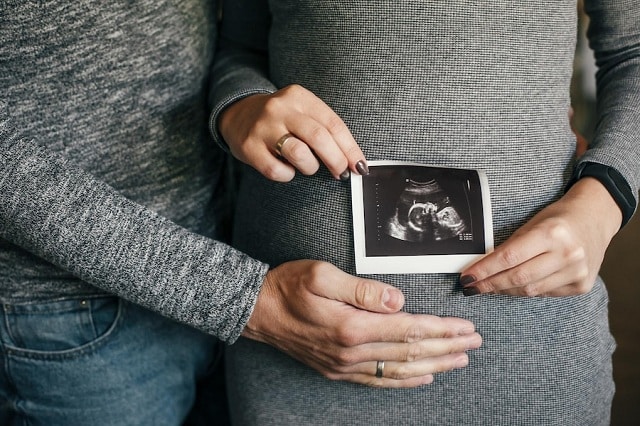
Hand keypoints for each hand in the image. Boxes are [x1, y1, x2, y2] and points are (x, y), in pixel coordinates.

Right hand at [218, 84, 368, 181]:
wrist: (237, 114)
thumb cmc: (280, 119)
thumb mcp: (301, 112)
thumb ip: (324, 129)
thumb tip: (352, 161)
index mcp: (299, 97)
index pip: (333, 123)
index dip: (350, 148)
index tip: (359, 166)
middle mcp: (280, 108)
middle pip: (318, 137)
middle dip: (336, 160)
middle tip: (341, 173)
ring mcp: (263, 127)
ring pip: (299, 154)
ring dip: (310, 167)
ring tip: (307, 167)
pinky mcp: (249, 147)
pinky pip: (276, 170)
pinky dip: (287, 175)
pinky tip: (286, 169)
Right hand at [243, 260, 481, 387]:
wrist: (257, 312)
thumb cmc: (288, 287)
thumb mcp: (322, 275)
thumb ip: (363, 289)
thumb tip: (399, 299)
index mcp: (352, 326)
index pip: (409, 329)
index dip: (441, 329)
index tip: (465, 327)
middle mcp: (351, 351)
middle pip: (411, 351)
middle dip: (447, 346)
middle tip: (474, 343)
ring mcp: (344, 365)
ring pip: (399, 369)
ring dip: (433, 364)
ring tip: (459, 361)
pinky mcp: (337, 370)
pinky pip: (378, 379)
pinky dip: (404, 380)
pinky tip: (422, 377)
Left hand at [459, 177, 621, 296]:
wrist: (595, 219)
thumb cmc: (559, 219)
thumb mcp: (533, 224)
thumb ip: (511, 246)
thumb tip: (483, 267)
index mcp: (551, 233)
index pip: (509, 257)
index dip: (484, 270)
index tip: (467, 277)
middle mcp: (567, 254)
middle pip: (518, 277)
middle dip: (490, 284)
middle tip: (473, 287)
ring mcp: (577, 272)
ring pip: (530, 290)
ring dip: (505, 290)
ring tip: (490, 288)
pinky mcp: (582, 285)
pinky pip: (545, 293)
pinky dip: (528, 290)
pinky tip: (516, 286)